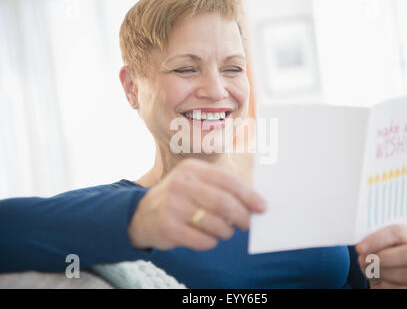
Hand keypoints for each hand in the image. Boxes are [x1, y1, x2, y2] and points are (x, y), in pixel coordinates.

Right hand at [128, 158, 266, 250]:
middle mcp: (181, 184)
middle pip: (223, 202)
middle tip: (247, 224)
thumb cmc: (179, 198)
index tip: (262, 207)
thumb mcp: (194, 182)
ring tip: (226, 231)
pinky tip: (209, 239)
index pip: (228, 181)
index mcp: (192, 169)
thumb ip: (220, 187)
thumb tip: (253, 202)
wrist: (142, 214)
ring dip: (226, 231)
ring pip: (214, 223)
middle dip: (241, 216)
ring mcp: (173, 205)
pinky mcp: (168, 226)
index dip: (248, 195)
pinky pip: (202, 239)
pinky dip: (211, 242)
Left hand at [356, 225, 406, 288]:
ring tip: (371, 270)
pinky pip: (403, 287)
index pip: (398, 232)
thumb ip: (373, 242)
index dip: (377, 240)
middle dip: (383, 257)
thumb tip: (361, 248)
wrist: (392, 277)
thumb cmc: (384, 256)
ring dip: (384, 272)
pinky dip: (387, 284)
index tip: (360, 248)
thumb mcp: (380, 245)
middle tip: (365, 260)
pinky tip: (380, 279)